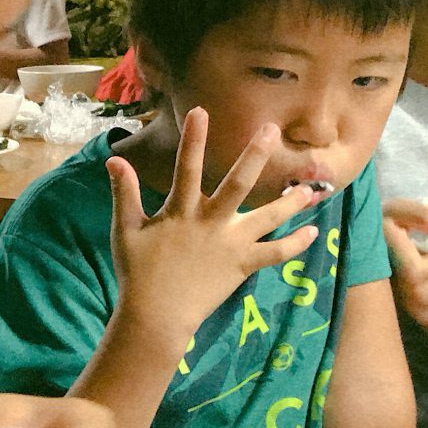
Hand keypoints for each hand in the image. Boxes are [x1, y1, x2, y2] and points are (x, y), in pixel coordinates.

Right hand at [109, 108, 319, 350]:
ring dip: (290, 202)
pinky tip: (312, 233)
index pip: (187, 167)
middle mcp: (210, 223)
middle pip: (238, 184)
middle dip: (256, 155)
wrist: (156, 316)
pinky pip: (274, 255)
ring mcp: (230, 245)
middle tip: (272, 130)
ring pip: (266, 218)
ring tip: (313, 188)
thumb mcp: (125, 230)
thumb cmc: (138, 273)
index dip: (194, 139)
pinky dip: (294, 245)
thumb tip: (114, 160)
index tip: (202, 111)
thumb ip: (124, 193)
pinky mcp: (241, 266)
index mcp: (180, 212)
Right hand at [381, 200, 427, 342]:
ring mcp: (397, 298)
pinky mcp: (404, 308)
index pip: (416, 271)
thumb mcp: (400, 209)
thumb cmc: (383, 221)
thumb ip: (424, 215)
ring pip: (424, 313)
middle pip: (422, 295)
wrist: (364, 240)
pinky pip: (424, 327)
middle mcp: (391, 281)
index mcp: (388, 254)